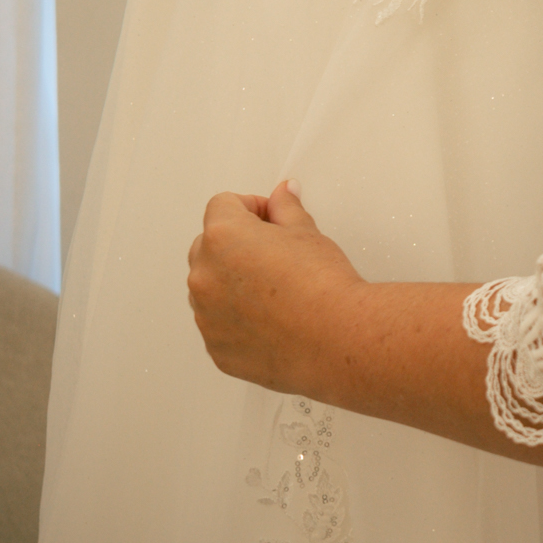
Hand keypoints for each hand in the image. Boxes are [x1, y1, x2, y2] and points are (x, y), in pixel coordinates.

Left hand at [187, 180, 364, 398]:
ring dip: (232, 284)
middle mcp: (205, 275)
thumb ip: (285, 209)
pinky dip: (236, 320)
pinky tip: (272, 320)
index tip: (269, 219)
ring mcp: (206, 315)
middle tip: (274, 255)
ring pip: (210, 288)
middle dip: (236, 246)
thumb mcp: (306, 233)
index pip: (222, 206)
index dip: (251, 209)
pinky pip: (218, 324)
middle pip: (208, 246)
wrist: (337, 339)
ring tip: (275, 292)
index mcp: (223, 237)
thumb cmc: (323, 288)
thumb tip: (282, 196)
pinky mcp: (216, 347)